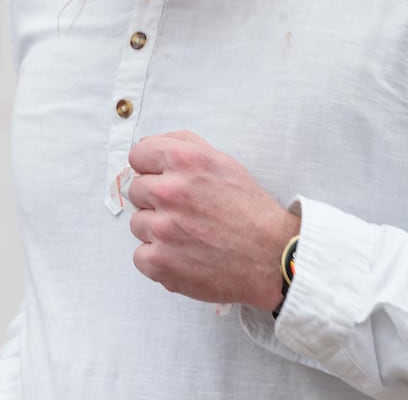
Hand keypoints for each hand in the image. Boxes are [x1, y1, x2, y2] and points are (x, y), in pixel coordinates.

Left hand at [126, 131, 298, 310]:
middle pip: (136, 190)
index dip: (150, 168)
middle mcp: (170, 191)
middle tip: (184, 211)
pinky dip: (158, 258)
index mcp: (185, 161)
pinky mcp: (160, 262)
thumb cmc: (250, 211)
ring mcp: (163, 229)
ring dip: (157, 230)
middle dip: (155, 199)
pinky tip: (183, 255)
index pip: (138, 155)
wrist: (272, 258)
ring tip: (188, 235)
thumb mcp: (222, 162)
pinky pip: (140, 255)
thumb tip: (148, 146)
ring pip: (138, 223)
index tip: (161, 178)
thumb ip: (183, 145)